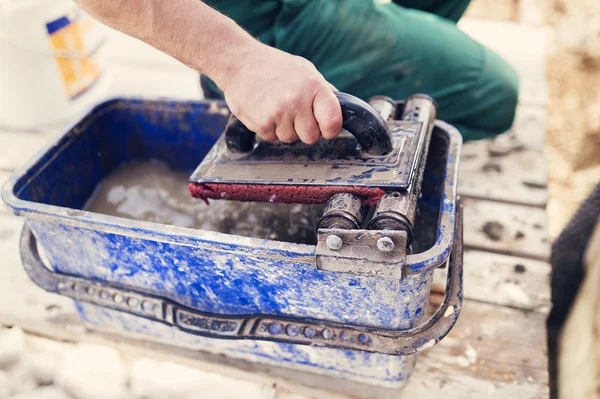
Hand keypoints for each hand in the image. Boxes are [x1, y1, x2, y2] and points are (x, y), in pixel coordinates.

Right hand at [219, 43, 342, 143]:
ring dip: (284, 129)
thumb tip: (341, 110)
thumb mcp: (305, 70)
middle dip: (304, 130)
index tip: (324, 128)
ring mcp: (279, 113)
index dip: (330, 129)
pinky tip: (264, 110)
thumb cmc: (274, 66)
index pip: (333, 122)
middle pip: (311, 137)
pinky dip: (268, 129)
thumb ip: (323, 91)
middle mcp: (298, 100)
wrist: (238, 63)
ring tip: (276, 108)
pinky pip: (272, 138)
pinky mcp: (262, 123)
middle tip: (294, 115)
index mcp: (314, 86)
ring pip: (290, 139)